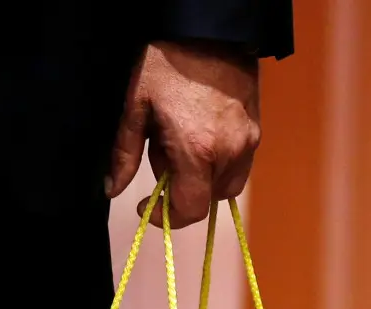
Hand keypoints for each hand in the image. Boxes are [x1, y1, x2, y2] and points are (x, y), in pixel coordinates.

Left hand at [106, 41, 260, 228]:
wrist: (209, 30)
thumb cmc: (168, 63)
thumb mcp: (136, 105)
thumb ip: (124, 154)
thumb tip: (113, 188)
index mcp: (197, 150)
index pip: (191, 209)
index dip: (168, 217)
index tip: (149, 206)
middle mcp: (229, 152)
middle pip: (208, 199)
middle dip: (183, 191)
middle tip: (164, 158)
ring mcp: (248, 142)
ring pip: (227, 185)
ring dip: (204, 179)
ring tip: (185, 146)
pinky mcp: (257, 130)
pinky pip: (240, 164)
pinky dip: (220, 164)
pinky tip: (203, 135)